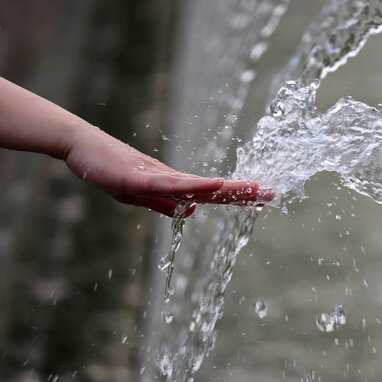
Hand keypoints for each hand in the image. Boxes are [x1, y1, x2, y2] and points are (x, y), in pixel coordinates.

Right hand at [65, 126, 273, 216]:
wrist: (83, 147)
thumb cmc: (111, 170)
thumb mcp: (140, 196)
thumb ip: (165, 204)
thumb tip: (192, 211)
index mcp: (175, 187)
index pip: (214, 194)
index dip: (238, 197)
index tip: (263, 198)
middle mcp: (173, 180)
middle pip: (216, 189)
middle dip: (245, 192)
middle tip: (275, 192)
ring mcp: (159, 178)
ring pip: (201, 185)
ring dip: (229, 188)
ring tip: (256, 189)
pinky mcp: (142, 178)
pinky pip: (173, 185)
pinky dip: (196, 185)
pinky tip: (216, 186)